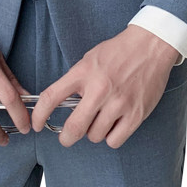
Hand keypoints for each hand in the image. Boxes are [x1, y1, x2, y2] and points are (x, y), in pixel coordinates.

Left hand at [30, 25, 179, 147]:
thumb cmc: (118, 52)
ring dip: (93, 132)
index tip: (36, 124)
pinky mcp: (136, 114)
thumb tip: (65, 105)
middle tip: (66, 137)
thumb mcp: (90, 59)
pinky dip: (111, 137)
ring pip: (94, 136)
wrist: (150, 46)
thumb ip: (77, 81)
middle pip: (73, 128)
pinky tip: (113, 125)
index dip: (39, 115)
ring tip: (99, 120)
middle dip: (66, 138)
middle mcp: (99, 89)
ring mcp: (119, 103)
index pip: (51, 97)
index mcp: (83, 72)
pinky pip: (114, 140)